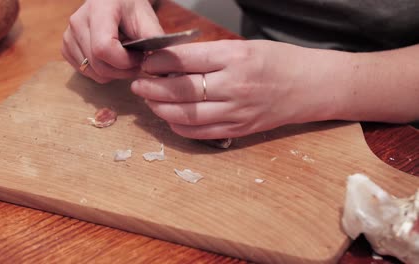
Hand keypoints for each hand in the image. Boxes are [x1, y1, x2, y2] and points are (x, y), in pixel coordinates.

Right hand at [62, 0, 163, 83]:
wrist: (113, 1)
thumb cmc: (131, 8)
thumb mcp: (146, 19)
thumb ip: (154, 40)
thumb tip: (163, 66)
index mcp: (99, 9)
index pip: (104, 48)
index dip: (125, 61)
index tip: (140, 57)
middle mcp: (78, 21)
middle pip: (99, 65)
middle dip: (123, 71)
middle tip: (137, 62)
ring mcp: (69, 34)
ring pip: (92, 72)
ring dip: (114, 73)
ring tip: (125, 59)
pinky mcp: (66, 46)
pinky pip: (84, 71)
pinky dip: (101, 72)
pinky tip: (111, 59)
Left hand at [131, 40, 340, 138]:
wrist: (312, 87)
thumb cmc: (279, 62)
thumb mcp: (245, 48)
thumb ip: (210, 56)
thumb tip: (172, 64)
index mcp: (236, 57)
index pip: (185, 60)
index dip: (158, 62)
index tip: (146, 62)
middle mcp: (235, 86)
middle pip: (180, 89)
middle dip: (152, 87)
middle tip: (138, 83)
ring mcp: (237, 111)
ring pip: (186, 114)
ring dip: (161, 108)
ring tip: (148, 100)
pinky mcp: (240, 129)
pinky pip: (201, 132)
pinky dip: (179, 126)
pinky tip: (169, 118)